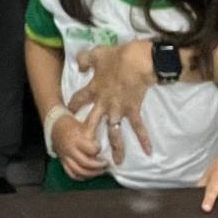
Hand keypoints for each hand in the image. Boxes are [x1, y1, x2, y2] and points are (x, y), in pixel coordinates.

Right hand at [51, 114, 108, 180]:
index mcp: (76, 139)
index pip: (91, 149)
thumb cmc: (72, 125)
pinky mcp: (63, 162)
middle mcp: (70, 150)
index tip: (102, 148)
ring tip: (100, 171)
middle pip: (86, 163)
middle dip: (98, 165)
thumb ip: (96, 117)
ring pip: (79, 171)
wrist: (55, 127)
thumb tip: (108, 111)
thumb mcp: (85, 120)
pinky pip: (71, 174)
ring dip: (92, 173)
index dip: (98, 150)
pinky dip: (81, 177)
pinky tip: (89, 174)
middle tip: (105, 164)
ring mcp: (66, 157)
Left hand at [68, 41, 154, 161]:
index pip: (78, 100)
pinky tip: (148, 151)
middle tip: (85, 151)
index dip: (72, 105)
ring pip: (114, 133)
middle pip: (92, 125)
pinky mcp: (133, 110)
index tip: (69, 112)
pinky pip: (138, 127)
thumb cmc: (116, 57)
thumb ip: (84, 60)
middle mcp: (103, 104)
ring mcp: (118, 109)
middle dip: (87, 138)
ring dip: (116, 148)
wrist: (137, 62)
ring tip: (116, 162)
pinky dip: (144, 139)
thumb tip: (79, 66)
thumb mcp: (95, 54)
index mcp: (93, 90)